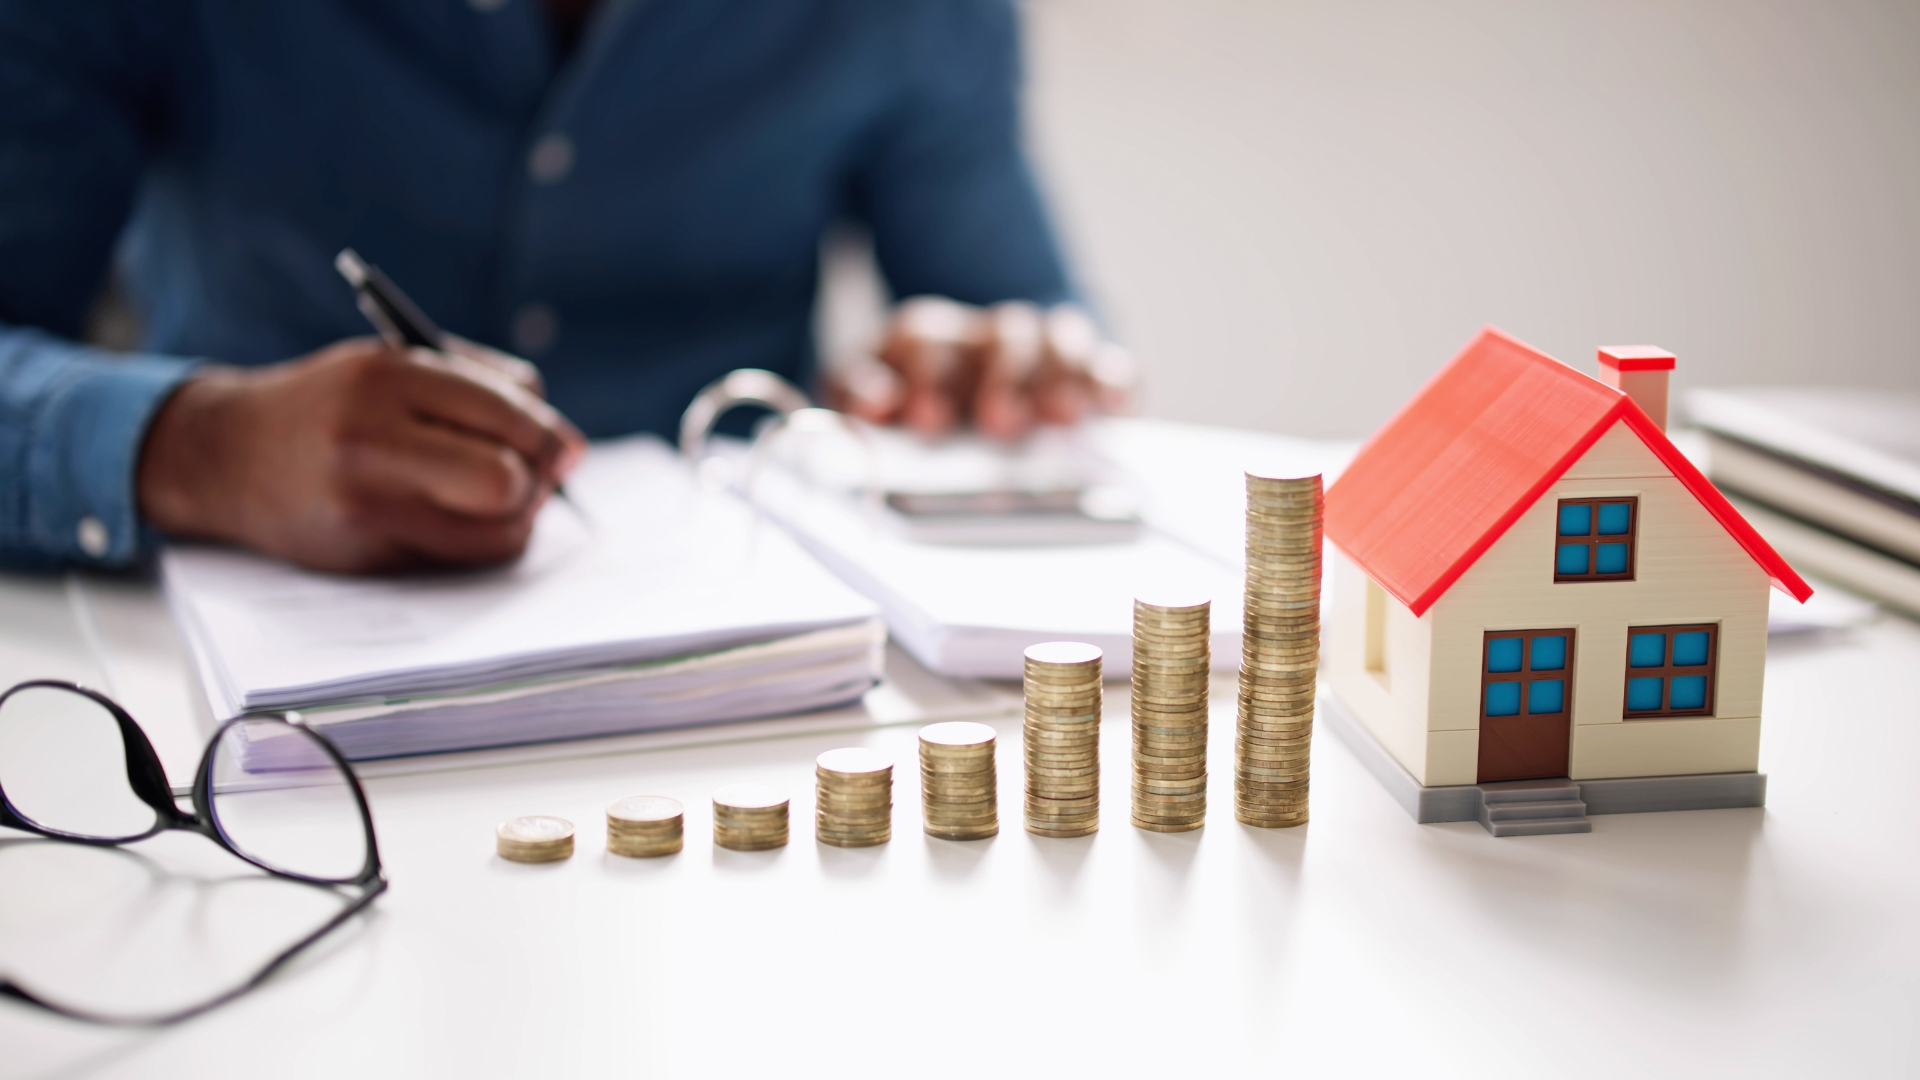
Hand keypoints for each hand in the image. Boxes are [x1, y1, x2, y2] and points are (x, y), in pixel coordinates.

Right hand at [137, 336, 586, 572]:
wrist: (227, 454)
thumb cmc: (334, 403)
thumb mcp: (394, 363)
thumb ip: (484, 383)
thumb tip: (563, 444)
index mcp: (387, 377)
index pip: (506, 414)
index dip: (550, 437)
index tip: (566, 450)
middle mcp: (371, 440)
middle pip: (504, 480)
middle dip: (534, 482)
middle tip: (533, 479)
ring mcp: (364, 504)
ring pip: (493, 534)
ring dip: (516, 521)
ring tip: (501, 502)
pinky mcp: (363, 556)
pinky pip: (460, 560)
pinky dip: (479, 543)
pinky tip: (463, 521)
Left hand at [828, 297, 1134, 439]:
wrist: (966, 408)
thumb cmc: (911, 419)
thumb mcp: (867, 408)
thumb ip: (860, 400)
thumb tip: (875, 403)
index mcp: (922, 344)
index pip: (923, 341)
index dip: (926, 374)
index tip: (926, 417)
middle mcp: (983, 340)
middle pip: (1000, 338)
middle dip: (1003, 375)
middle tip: (1001, 421)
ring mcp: (1038, 354)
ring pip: (1056, 341)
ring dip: (1061, 374)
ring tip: (1062, 415)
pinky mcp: (1086, 375)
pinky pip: (1107, 366)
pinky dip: (1113, 382)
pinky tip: (1116, 406)